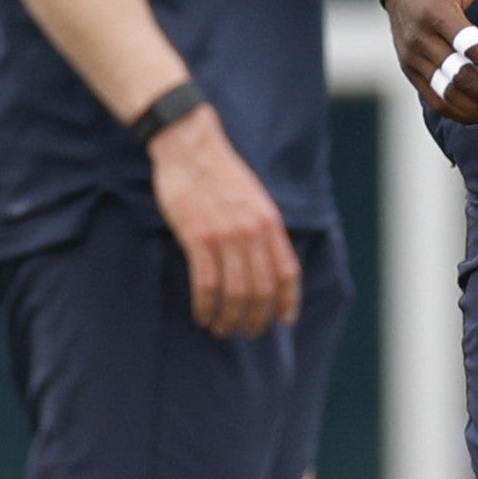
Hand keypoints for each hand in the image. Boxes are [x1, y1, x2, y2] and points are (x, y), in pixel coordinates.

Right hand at [147, 104, 299, 339]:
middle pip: (262, 289)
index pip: (287, 273)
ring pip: (235, 292)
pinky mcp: (197, 236)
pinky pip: (206, 283)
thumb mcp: (253, 197)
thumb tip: (267, 263)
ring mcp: (225, 234)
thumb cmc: (218, 172)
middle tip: (246, 332)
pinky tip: (201, 315)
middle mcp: (252, 231)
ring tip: (221, 329)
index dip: (288, 303)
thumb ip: (262, 228)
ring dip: (229, 318)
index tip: (284, 322)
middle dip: (256, 318)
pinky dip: (206, 306)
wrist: (189, 146)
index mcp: (269, 221)